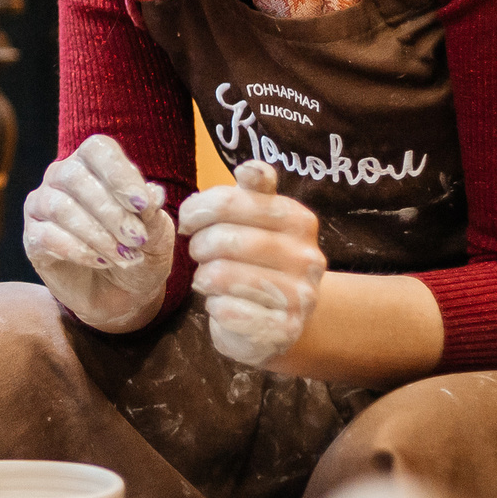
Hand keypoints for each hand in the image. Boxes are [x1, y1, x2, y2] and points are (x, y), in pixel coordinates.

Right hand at [23, 134, 177, 331]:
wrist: (122, 294)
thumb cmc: (140, 252)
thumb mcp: (156, 235)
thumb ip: (152, 214)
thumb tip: (153, 193)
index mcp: (94, 164)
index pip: (97, 150)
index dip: (118, 173)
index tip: (142, 204)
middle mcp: (61, 177)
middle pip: (74, 177)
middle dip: (110, 211)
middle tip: (137, 239)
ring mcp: (42, 206)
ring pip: (60, 207)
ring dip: (97, 234)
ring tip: (123, 257)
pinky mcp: (32, 238)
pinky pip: (46, 236)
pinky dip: (78, 250)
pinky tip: (102, 262)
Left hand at [178, 160, 325, 367]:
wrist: (280, 323)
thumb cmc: (257, 263)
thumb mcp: (256, 222)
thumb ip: (250, 193)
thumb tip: (250, 169)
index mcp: (298, 219)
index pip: (235, 200)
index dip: (201, 208)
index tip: (190, 219)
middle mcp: (306, 256)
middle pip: (224, 238)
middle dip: (198, 245)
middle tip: (197, 251)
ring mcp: (300, 295)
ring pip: (223, 274)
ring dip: (203, 277)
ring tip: (207, 278)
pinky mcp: (283, 329)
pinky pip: (227, 310)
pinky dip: (214, 306)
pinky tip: (221, 304)